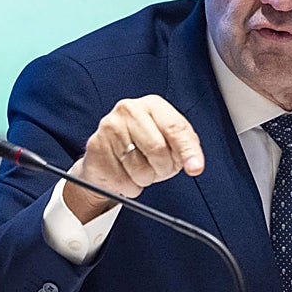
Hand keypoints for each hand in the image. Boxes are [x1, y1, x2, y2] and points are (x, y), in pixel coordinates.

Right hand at [65, 94, 204, 222]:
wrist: (106, 155)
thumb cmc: (142, 147)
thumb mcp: (168, 140)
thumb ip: (184, 147)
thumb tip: (193, 165)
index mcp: (152, 105)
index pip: (175, 127)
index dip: (188, 151)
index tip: (195, 168)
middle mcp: (129, 110)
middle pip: (158, 149)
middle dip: (164, 168)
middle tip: (159, 169)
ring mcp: (109, 127)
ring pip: (141, 170)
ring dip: (146, 179)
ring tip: (138, 169)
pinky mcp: (96, 148)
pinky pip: (123, 181)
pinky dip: (130, 186)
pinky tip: (124, 174)